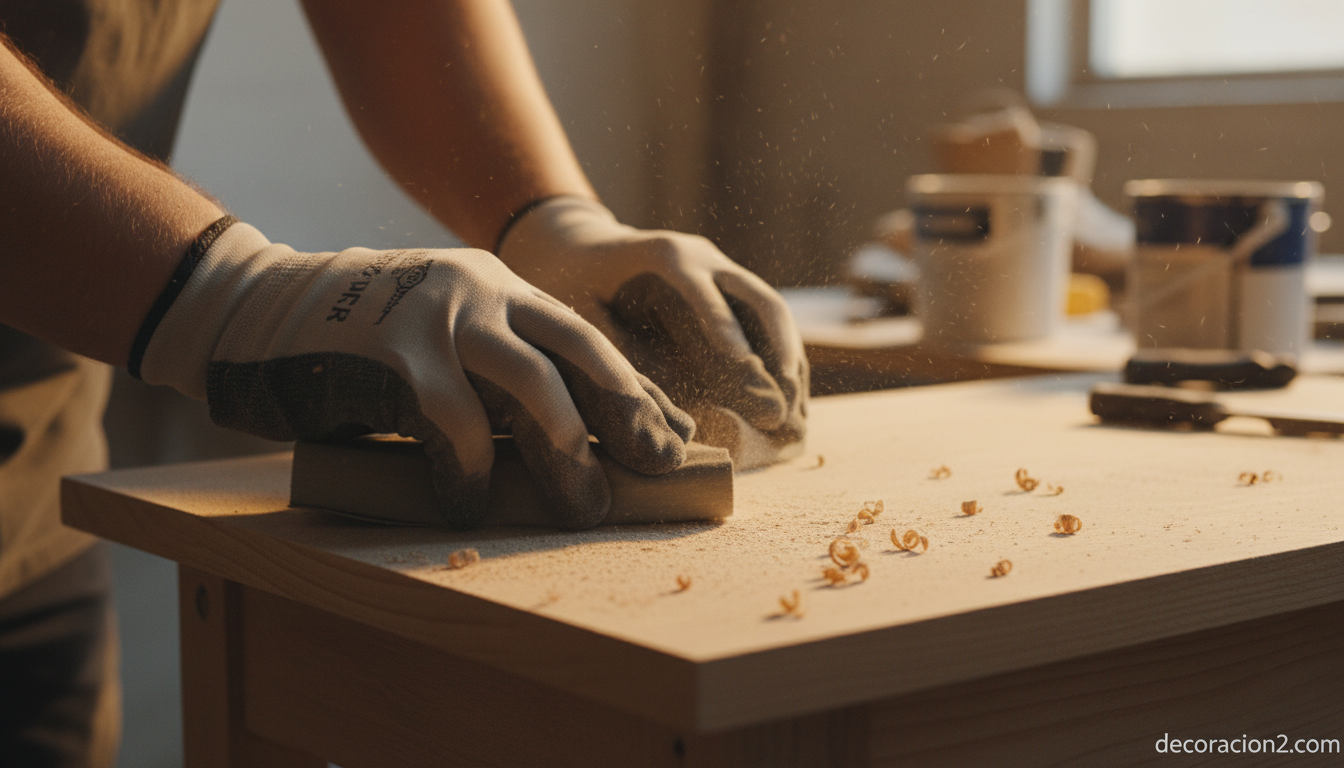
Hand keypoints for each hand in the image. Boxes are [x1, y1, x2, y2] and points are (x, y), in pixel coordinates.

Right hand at [136, 219, 693, 528]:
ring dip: (568, 452)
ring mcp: (436, 317)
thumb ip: (495, 375)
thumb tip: (567, 443)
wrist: (251, 307)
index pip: (587, 341)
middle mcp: (480, 291)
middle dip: (627, 412)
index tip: (673, 439)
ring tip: (585, 505)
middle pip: (580, 351)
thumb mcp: (441, 342)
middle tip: (657, 464)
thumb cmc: (357, 342)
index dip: (635, 392)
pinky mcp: (389, 353)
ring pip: (532, 385)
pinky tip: (470, 502)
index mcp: (500, 288)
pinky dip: (470, 470)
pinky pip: (452, 421)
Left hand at [497, 197, 806, 468]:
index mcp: (667, 255)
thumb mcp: (581, 312)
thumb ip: (615, 350)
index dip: (723, 327)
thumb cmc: (572, 280)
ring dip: (787, 358)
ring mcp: (722, 272)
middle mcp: (705, 258)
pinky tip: (786, 398)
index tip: (742, 365)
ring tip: (797, 409)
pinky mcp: (728, 292)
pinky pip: (764, 324)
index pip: (704, 290)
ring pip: (770, 312)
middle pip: (759, 297)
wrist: (576, 247)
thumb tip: (655, 401)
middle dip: (777, 346)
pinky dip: (778, 358)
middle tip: (787, 395)